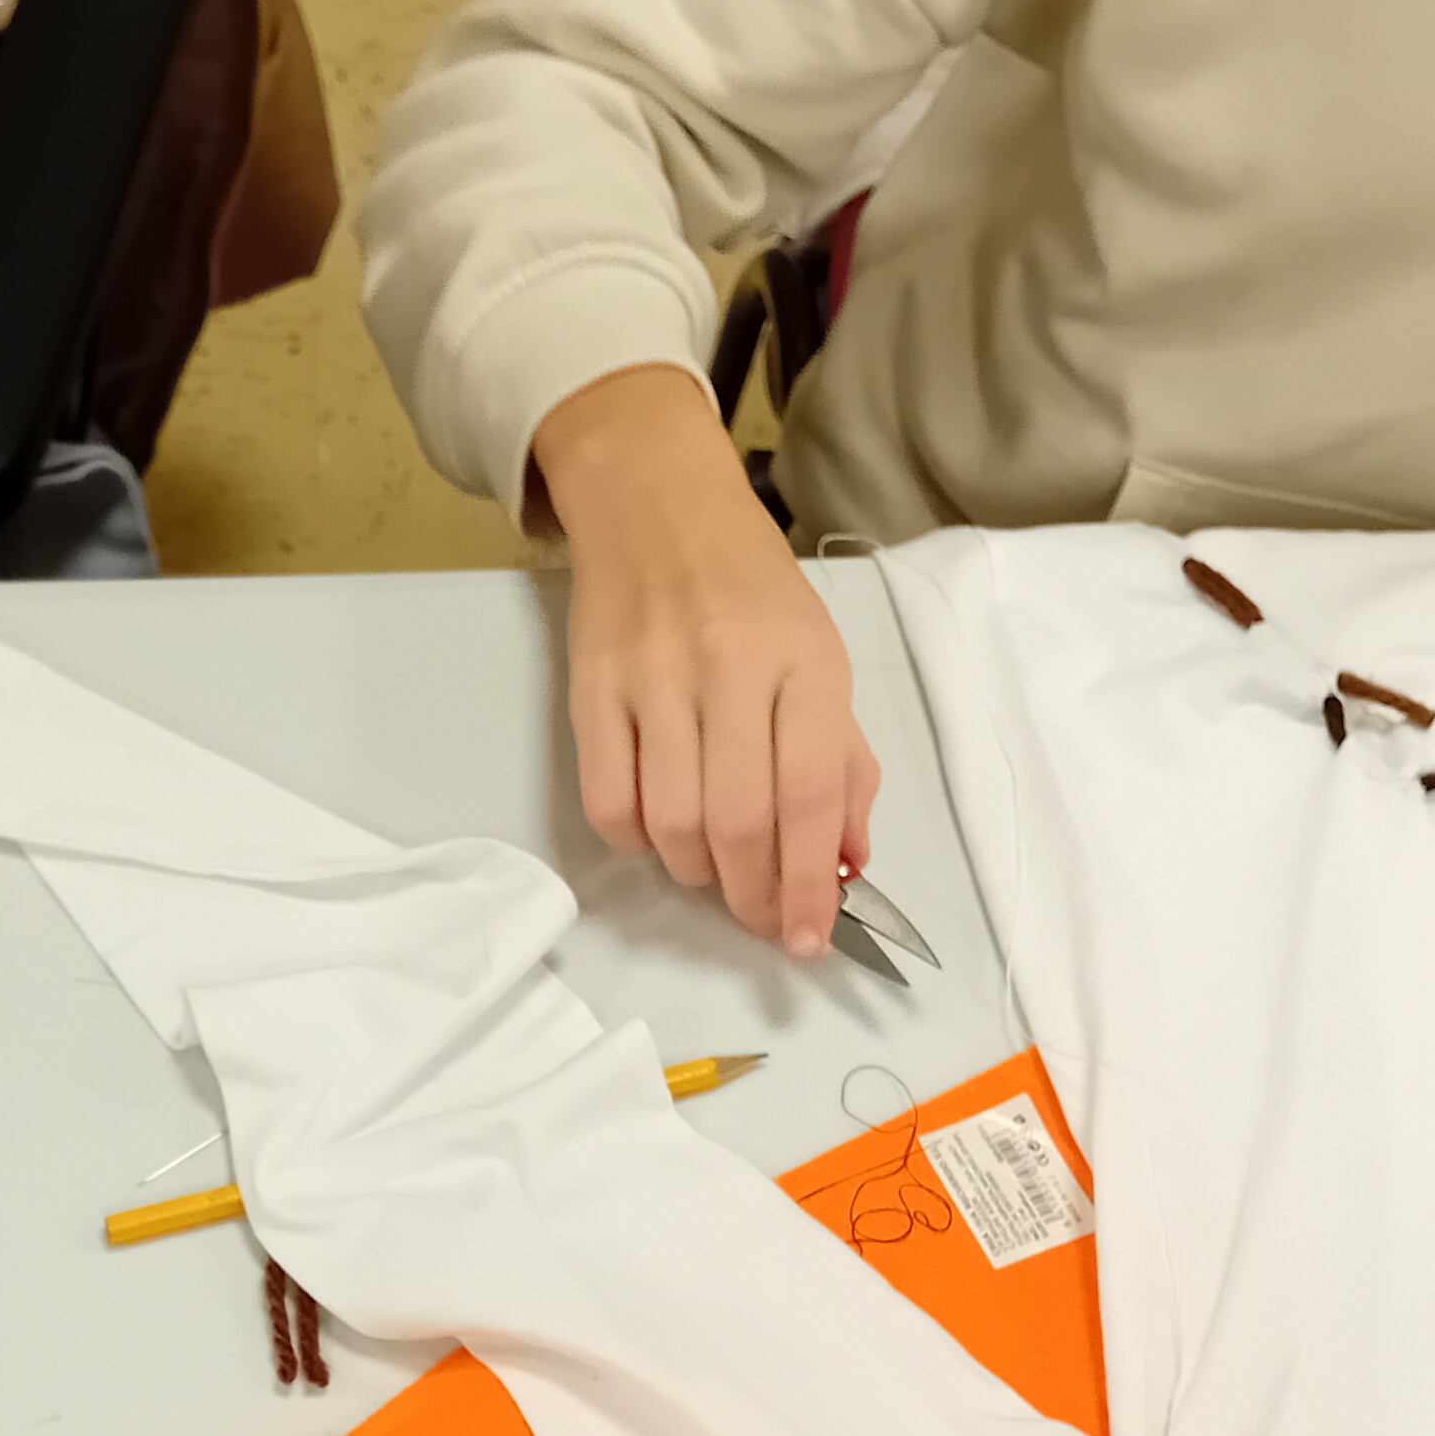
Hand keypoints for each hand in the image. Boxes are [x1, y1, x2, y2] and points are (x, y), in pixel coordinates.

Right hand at [535, 363, 878, 959]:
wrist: (655, 499)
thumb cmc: (750, 586)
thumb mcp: (821, 657)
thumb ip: (843, 762)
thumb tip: (842, 864)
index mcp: (804, 659)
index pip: (811, 792)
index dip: (809, 882)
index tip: (808, 936)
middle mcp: (729, 666)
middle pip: (739, 821)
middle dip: (754, 896)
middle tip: (763, 920)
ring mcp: (652, 677)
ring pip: (671, 823)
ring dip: (698, 874)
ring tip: (716, 870)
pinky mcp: (590, 690)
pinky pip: (608, 803)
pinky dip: (637, 843)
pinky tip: (661, 834)